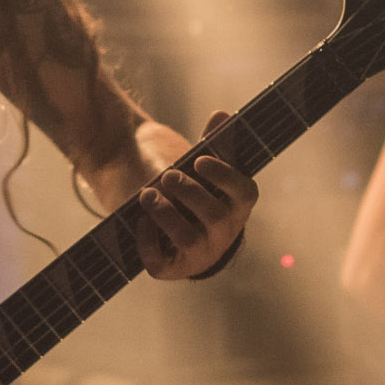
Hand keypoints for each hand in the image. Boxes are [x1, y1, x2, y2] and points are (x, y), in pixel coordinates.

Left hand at [132, 111, 259, 278]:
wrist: (173, 231)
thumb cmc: (194, 191)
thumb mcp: (203, 169)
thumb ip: (213, 143)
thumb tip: (221, 115)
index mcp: (237, 206)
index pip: (244, 193)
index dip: (224, 176)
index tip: (199, 160)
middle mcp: (223, 233)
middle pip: (215, 215)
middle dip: (189, 192)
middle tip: (168, 176)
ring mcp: (199, 254)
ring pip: (188, 239)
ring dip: (166, 215)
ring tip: (147, 195)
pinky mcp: (172, 268)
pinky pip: (160, 264)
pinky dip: (147, 243)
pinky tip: (140, 221)